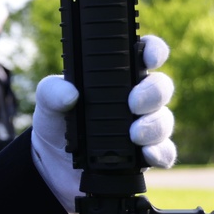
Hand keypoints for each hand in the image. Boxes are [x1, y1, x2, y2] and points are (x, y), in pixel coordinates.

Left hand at [30, 35, 176, 212]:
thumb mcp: (47, 100)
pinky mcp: (144, 156)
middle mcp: (137, 97)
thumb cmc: (56, 120)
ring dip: (155, 125)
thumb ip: (53, 90)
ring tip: (134, 133)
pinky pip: (165, 153)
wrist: (52, 163)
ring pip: (165, 120)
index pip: (145, 54)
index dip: (155, 50)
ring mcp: (144, 127)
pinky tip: (147, 154)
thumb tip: (70, 94)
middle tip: (133, 103)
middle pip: (161, 87)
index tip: (151, 58)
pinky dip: (160, 153)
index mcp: (118, 75)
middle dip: (154, 92)